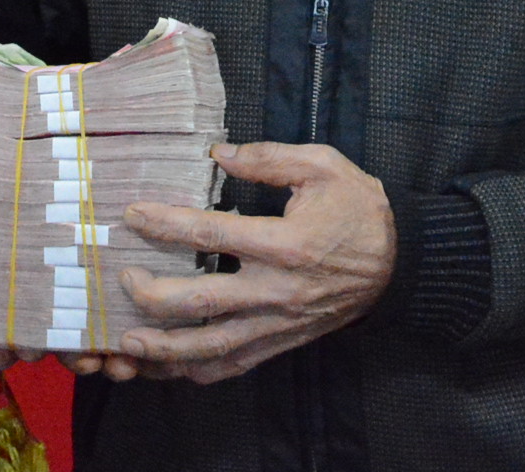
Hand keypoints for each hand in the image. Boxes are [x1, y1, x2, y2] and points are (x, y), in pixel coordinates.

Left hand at [105, 142, 396, 384]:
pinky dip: (199, 369)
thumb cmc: (359, 209)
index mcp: (284, 243)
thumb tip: (218, 154)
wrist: (400, 262)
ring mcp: (279, 323)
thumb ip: (268, 158)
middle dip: (152, 295)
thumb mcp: (322, 166)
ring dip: (165, 349)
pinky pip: (235, 364)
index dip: (165, 224)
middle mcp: (277, 290)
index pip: (210, 233)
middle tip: (123, 278)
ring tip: (128, 342)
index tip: (132, 214)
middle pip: (201, 302)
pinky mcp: (284, 342)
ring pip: (212, 346)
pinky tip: (170, 366)